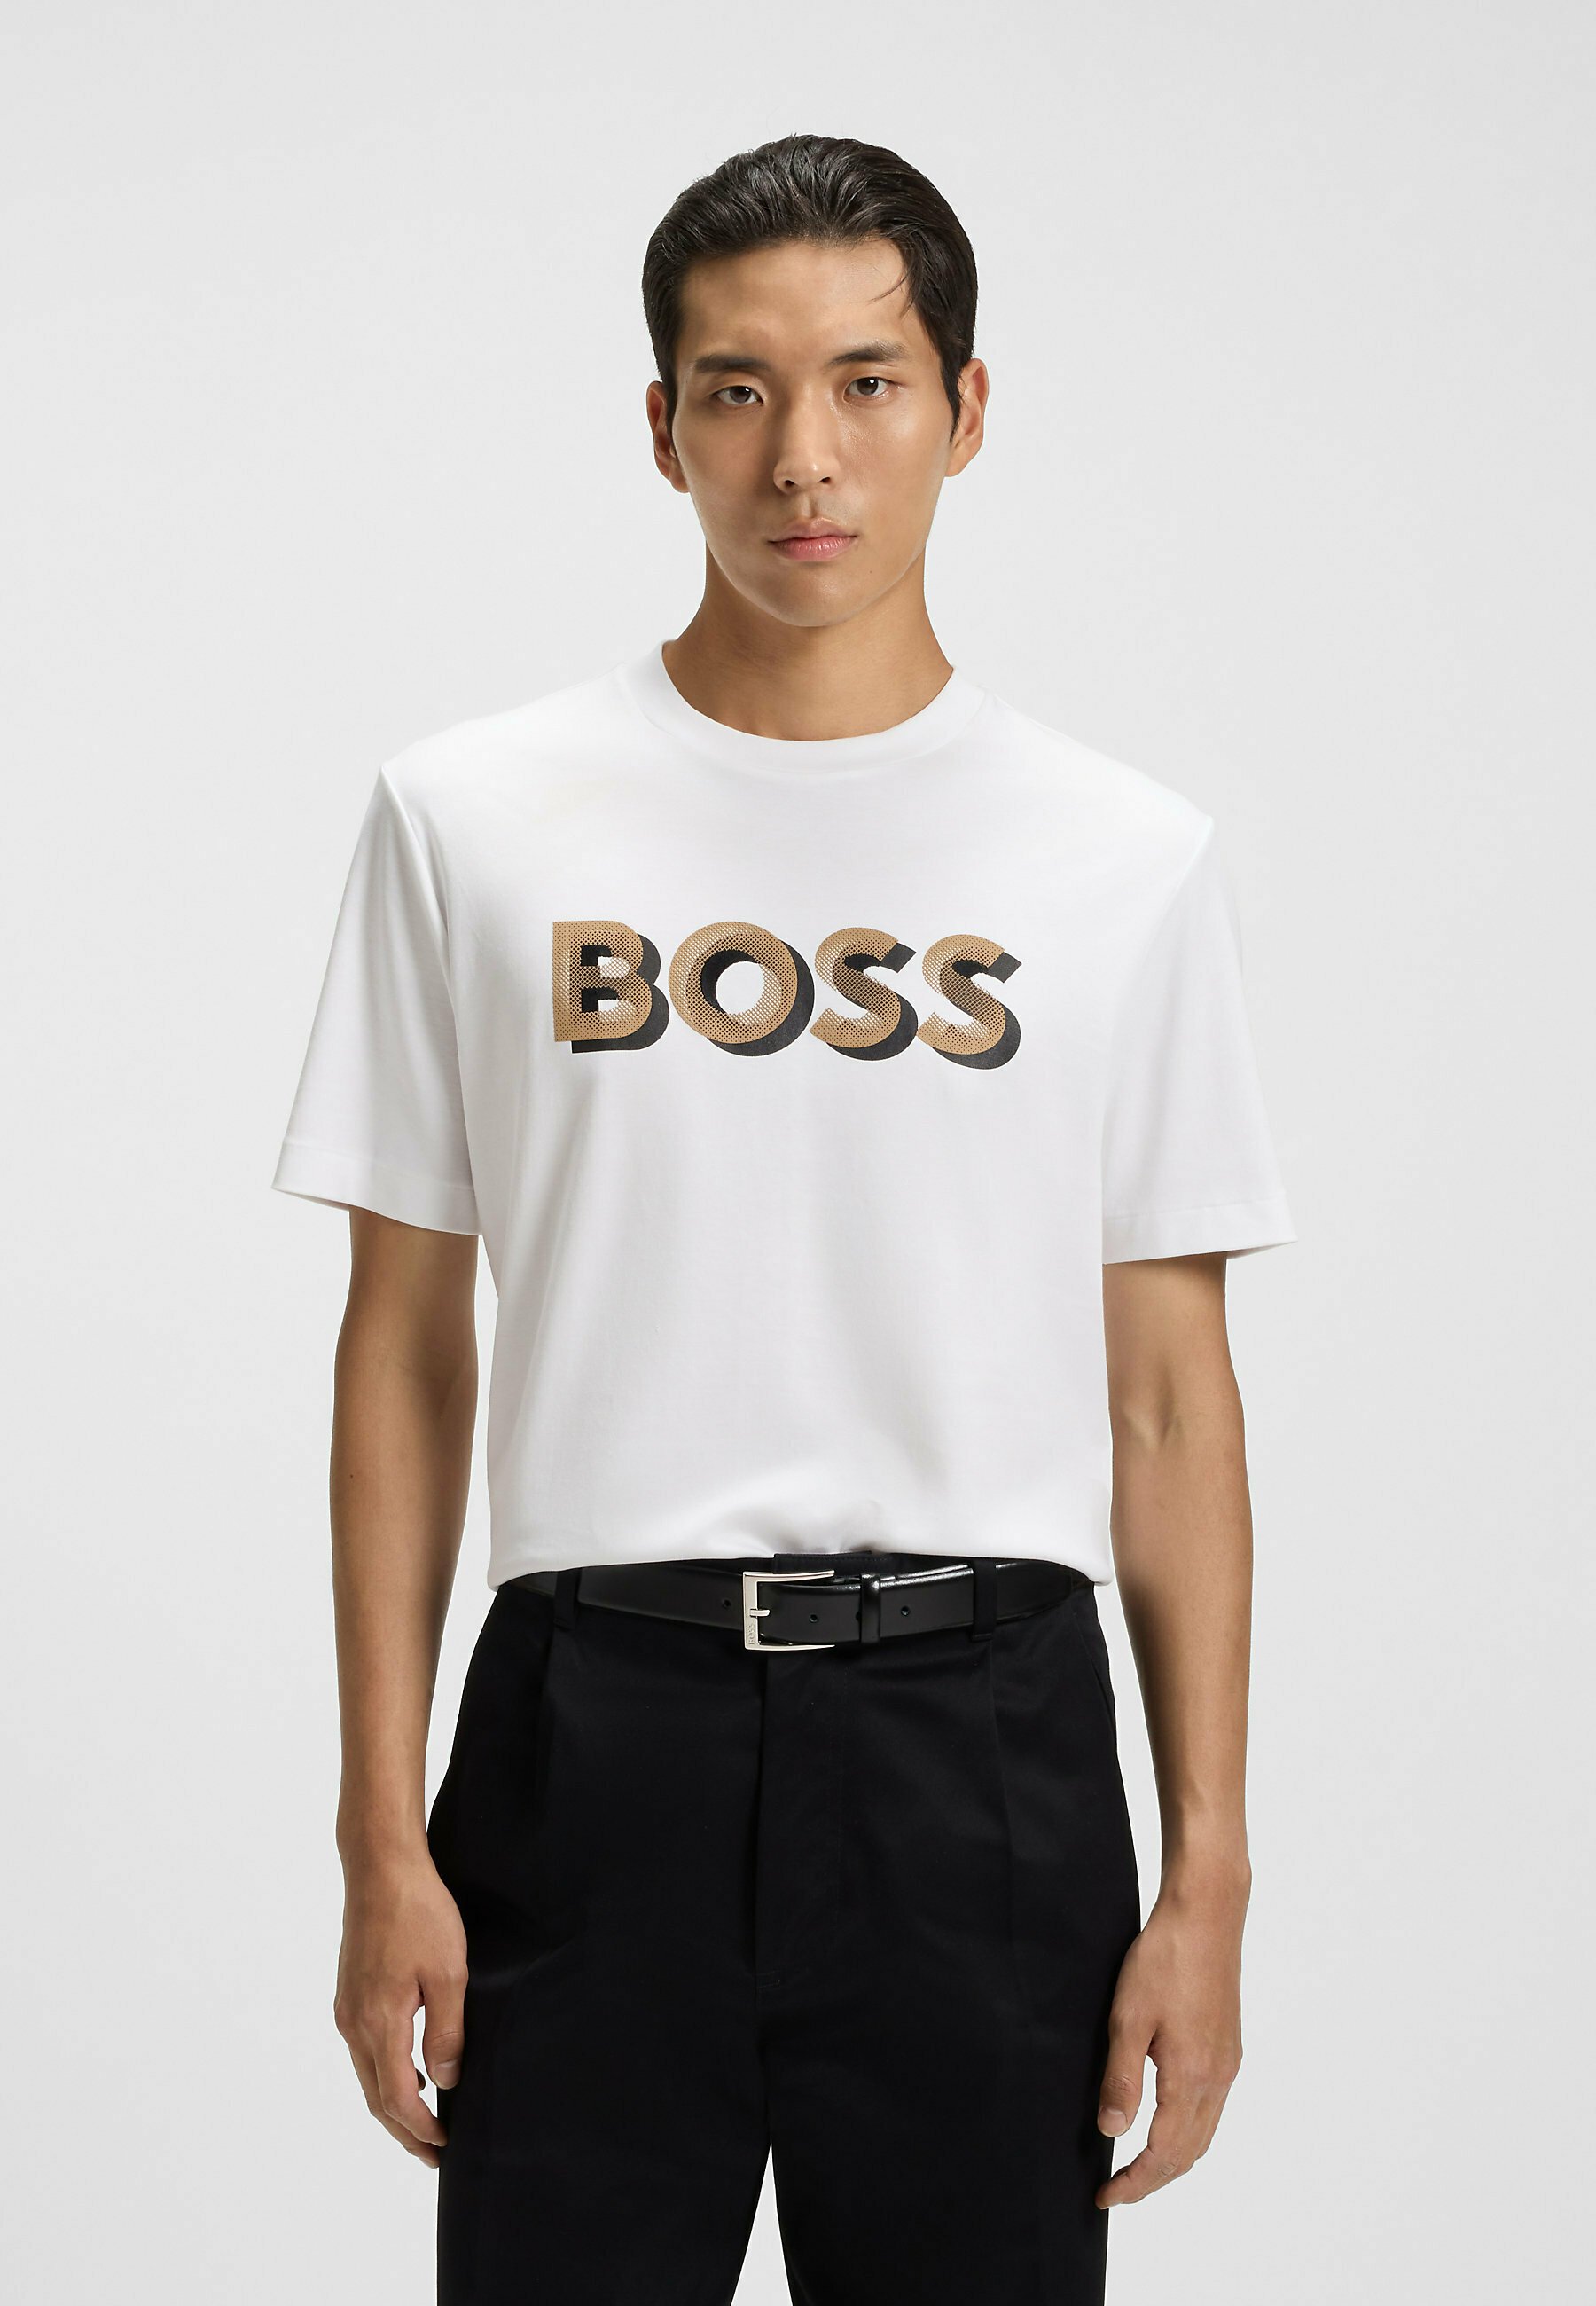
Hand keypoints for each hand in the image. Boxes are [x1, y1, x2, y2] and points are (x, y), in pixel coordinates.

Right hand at [333, 1847, 467, 2167]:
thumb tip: (443, 2083)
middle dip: (404, 2130)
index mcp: (378, 2022)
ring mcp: (346, 2007)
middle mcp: (353, 2022)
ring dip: (392, 2103)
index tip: (445, 2145)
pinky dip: (383, 2073)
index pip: (395, 2097)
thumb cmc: (418, 1912)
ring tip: (423, 2121)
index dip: (420, 2129)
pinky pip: (363, 2049)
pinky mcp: (349, 1992)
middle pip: (374, 2096)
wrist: (381, 1867)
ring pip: (366, 2074)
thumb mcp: (448, 1972)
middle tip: (432, 2154)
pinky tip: (407, 2071)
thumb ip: (447, 2032)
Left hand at [1094, 1868, 1247, 2207]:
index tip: (1106, 2196)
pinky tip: (1164, 2119)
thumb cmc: (1165, 1959)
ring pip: (1204, 2133)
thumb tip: (1112, 2132)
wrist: (1206, 1915)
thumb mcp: (1128, 2018)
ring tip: (1136, 2164)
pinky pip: (1211, 2108)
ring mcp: (1228, 2063)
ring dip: (1172, 2158)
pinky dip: (1187, 2130)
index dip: (1135, 2182)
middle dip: (1153, 2179)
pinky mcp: (1229, 2046)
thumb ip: (1121, 2079)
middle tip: (1116, 2189)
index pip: (1165, 2153)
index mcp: (1192, 2076)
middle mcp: (1218, 2077)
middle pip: (1190, 2153)